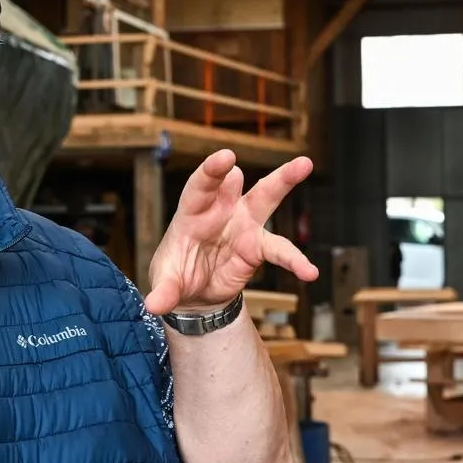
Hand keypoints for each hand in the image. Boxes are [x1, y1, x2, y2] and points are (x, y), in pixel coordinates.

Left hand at [144, 150, 318, 315]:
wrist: (195, 295)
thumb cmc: (176, 276)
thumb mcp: (167, 282)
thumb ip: (164, 291)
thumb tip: (154, 306)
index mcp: (193, 213)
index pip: (201, 186)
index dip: (212, 171)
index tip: (227, 158)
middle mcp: (221, 211)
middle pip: (242, 184)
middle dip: (258, 169)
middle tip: (286, 157)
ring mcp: (243, 225)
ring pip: (266, 199)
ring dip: (285, 180)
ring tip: (305, 163)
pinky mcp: (258, 246)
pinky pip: (281, 251)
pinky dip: (295, 261)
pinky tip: (309, 272)